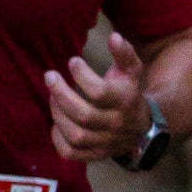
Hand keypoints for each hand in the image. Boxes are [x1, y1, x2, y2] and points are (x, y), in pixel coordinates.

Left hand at [43, 27, 151, 164]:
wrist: (141, 127)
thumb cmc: (129, 92)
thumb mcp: (131, 71)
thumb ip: (124, 53)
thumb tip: (114, 36)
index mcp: (125, 102)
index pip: (99, 93)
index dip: (82, 76)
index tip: (72, 61)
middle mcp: (115, 124)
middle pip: (84, 115)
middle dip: (61, 94)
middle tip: (50, 76)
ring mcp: (105, 142)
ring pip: (76, 135)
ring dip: (57, 113)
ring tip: (52, 95)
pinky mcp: (95, 154)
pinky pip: (72, 153)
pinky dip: (58, 139)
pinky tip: (55, 121)